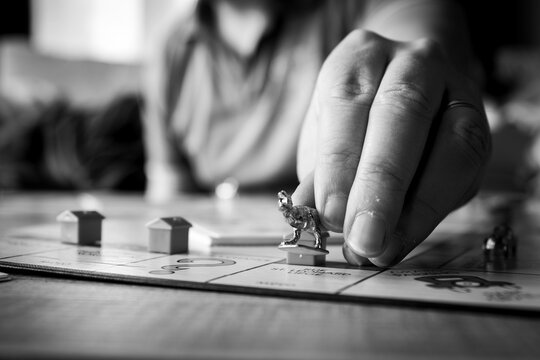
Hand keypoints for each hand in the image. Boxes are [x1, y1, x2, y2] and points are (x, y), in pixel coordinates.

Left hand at [293, 29, 490, 266]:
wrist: (408, 85)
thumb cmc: (354, 118)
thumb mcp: (324, 135)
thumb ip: (320, 172)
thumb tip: (310, 213)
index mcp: (360, 57)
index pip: (348, 103)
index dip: (340, 162)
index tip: (331, 214)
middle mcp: (413, 63)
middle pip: (402, 114)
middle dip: (382, 184)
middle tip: (364, 238)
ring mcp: (456, 88)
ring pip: (452, 142)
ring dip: (417, 206)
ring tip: (385, 248)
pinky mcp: (480, 123)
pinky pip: (466, 167)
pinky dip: (434, 209)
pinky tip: (406, 237)